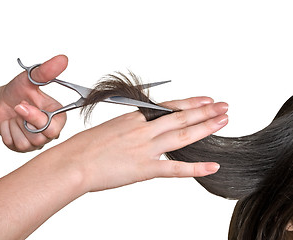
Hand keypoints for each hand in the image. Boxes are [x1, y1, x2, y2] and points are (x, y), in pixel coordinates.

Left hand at [0, 55, 67, 151]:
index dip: (36, 118)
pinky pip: (15, 145)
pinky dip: (7, 133)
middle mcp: (50, 131)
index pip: (55, 127)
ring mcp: (37, 142)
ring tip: (15, 116)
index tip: (21, 106)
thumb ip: (47, 71)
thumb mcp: (30, 78)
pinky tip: (9, 125)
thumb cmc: (17, 91)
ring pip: (27, 143)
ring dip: (14, 127)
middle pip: (41, 138)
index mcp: (58, 116)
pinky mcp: (24, 148)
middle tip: (17, 108)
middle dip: (23, 122)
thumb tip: (62, 59)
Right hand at [52, 97, 227, 191]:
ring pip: (182, 136)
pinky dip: (196, 168)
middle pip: (181, 117)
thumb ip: (128, 127)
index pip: (168, 106)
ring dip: (205, 128)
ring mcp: (145, 148)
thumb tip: (139, 127)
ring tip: (223, 123)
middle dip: (205, 111)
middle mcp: (143, 130)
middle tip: (224, 107)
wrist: (74, 162)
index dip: (190, 102)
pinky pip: (175, 168)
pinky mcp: (144, 169)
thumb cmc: (84, 146)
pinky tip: (212, 166)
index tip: (205, 99)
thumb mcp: (108, 128)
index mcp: (134, 118)